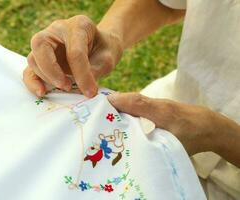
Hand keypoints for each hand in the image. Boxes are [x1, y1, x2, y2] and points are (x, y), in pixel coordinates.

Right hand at [23, 15, 122, 97]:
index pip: (74, 50)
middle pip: (41, 45)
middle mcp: (56, 31)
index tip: (90, 92)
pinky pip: (30, 70)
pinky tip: (42, 92)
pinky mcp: (40, 59)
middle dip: (52, 70)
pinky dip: (33, 82)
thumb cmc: (104, 50)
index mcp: (78, 25)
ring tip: (65, 87)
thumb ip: (97, 70)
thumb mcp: (108, 58)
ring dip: (46, 77)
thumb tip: (84, 89)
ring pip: (33, 58)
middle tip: (66, 86)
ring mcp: (46, 44)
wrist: (100, 47)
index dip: (82, 74)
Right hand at [107, 92, 230, 156]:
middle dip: (112, 102)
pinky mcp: (156, 106)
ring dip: (118, 103)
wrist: (210, 126)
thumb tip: (130, 145)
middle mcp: (156, 104)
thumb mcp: (173, 144)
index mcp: (161, 112)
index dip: (117, 102)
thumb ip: (153, 143)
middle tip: (93, 109)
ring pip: (133, 99)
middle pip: (130, 98)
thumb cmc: (193, 136)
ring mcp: (156, 103)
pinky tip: (118, 113)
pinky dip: (126, 105)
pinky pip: (137, 102)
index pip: (135, 102)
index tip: (98, 105)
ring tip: (101, 111)